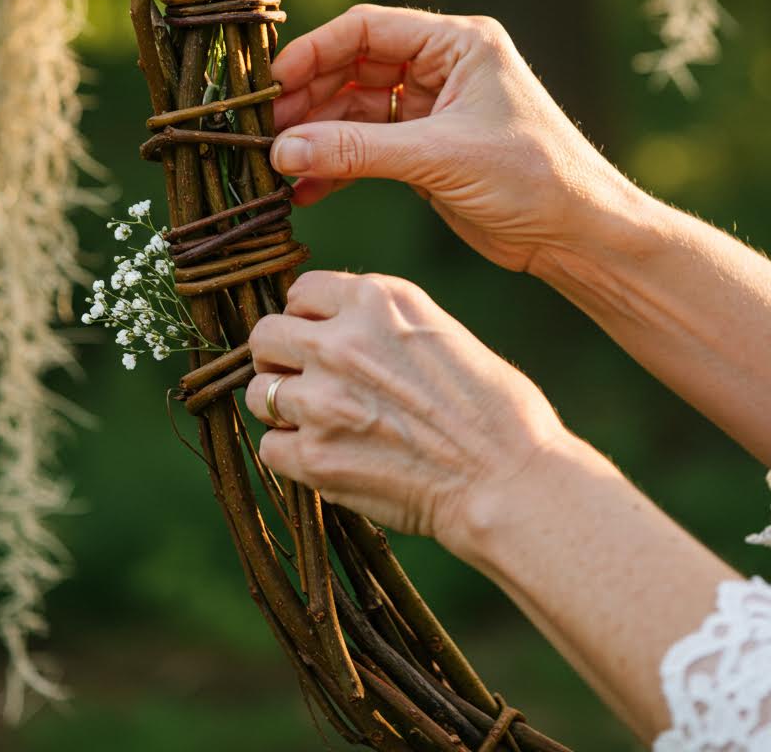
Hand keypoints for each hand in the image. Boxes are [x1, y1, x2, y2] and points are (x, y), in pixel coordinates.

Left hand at [244, 269, 566, 555]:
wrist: (509, 478)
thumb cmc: (491, 408)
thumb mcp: (436, 331)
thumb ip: (378, 322)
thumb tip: (329, 328)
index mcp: (377, 299)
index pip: (300, 292)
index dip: (308, 319)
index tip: (323, 340)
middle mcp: (341, 340)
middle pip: (266, 337)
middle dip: (282, 360)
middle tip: (310, 384)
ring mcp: (323, 398)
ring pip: (260, 394)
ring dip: (284, 409)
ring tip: (323, 425)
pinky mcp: (315, 456)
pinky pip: (270, 447)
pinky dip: (292, 455)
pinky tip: (329, 458)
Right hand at [271, 4, 624, 271]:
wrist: (577, 235)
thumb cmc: (533, 177)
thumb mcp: (440, 157)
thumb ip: (358, 150)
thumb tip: (283, 148)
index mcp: (458, 44)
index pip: (368, 29)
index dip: (315, 51)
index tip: (274, 83)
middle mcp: (442, 68)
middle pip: (355, 69)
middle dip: (310, 100)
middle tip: (267, 130)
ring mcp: (432, 111)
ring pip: (356, 113)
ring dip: (318, 138)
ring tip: (277, 165)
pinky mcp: (426, 152)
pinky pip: (368, 149)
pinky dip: (337, 167)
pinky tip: (305, 190)